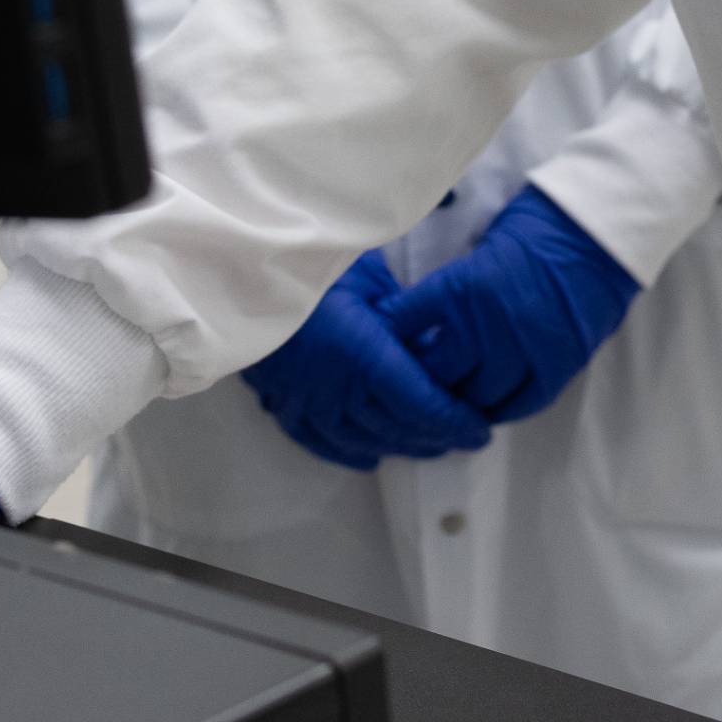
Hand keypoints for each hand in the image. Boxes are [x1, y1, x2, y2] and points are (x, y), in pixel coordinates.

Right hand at [242, 249, 492, 469]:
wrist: (240, 275)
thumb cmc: (314, 265)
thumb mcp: (372, 282)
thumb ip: (404, 320)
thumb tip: (435, 348)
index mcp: (363, 356)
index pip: (421, 404)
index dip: (455, 421)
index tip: (482, 429)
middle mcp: (336, 389)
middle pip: (398, 428)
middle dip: (437, 436)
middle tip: (465, 435)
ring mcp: (305, 401)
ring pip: (363, 440)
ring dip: (401, 446)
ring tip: (431, 445)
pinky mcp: (281, 404)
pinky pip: (319, 441)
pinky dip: (349, 452)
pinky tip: (372, 456)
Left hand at [384, 185, 640, 425]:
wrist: (604, 227)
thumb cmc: (541, 224)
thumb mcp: (481, 245)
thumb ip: (452, 286)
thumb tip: (419, 318)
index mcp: (463, 285)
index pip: (403, 327)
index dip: (389, 337)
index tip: (385, 340)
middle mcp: (490, 323)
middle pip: (436, 372)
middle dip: (420, 374)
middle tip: (414, 374)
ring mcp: (527, 349)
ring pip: (475, 396)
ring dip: (458, 397)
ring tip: (450, 394)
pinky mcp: (559, 365)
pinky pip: (518, 404)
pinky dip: (497, 408)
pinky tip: (486, 404)